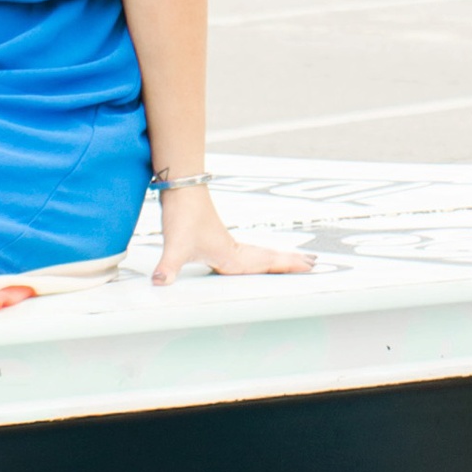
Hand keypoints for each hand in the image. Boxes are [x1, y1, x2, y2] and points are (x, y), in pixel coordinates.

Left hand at [149, 180, 315, 287]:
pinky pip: (247, 251)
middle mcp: (232, 249)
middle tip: (313, 264)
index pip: (264, 264)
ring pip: (259, 254)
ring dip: (276, 258)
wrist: (181, 189)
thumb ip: (168, 266)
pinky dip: (260, 255)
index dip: (286, 266)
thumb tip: (159, 283)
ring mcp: (226, 243)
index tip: (308, 266)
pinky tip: (257, 259)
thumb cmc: (182, 216)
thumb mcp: (175, 245)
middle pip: (267, 258)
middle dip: (289, 262)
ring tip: (295, 260)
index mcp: (230, 255)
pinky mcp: (217, 239)